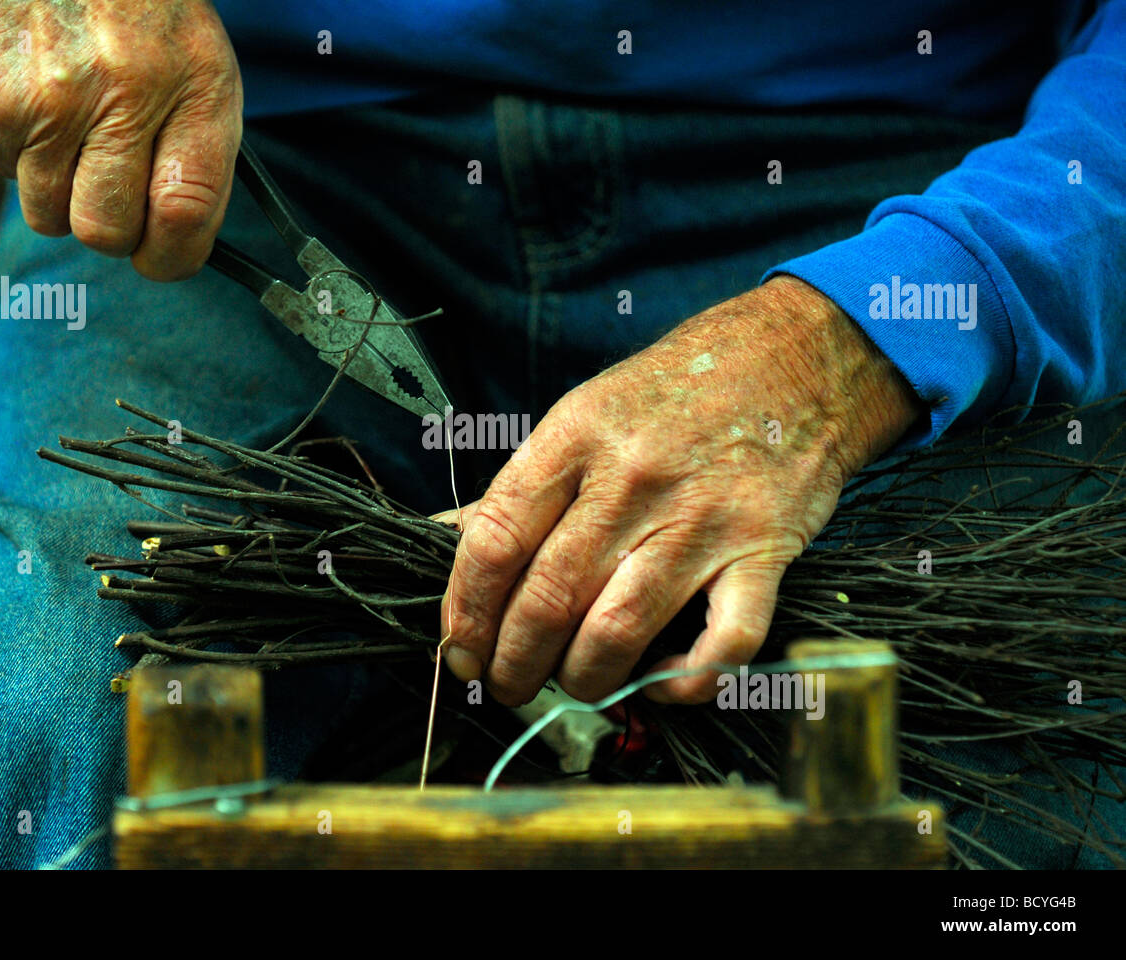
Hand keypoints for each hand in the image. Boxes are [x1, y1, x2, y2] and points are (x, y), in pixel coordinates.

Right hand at [0, 0, 242, 279]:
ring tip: (80, 138)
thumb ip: (200, 160)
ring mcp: (48, 102)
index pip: (183, 216)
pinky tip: (45, 109)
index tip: (166, 254)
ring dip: (65, 194)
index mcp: (192, 91)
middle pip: (106, 232)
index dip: (174, 256)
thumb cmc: (148, 15)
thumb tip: (179, 245)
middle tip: (119, 194)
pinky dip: (26, 158)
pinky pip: (8, 174)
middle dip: (114, 229)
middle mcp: (119, 98)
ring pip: (49, 215)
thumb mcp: (205, 72)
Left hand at [437, 276, 922, 704]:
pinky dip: (686, 682)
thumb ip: (526, 483)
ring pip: (617, 631)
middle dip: (513, 662)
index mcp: (576, 437)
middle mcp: (633, 478)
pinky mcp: (764, 551)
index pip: (495, 541)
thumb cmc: (679, 391)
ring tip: (571, 686)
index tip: (460, 648)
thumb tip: (450, 537)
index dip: (465, 610)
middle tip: (506, 685)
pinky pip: (724, 643)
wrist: (797, 357)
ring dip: (582, 681)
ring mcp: (702, 518)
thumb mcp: (588, 413)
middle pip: (547, 598)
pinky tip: (661, 683)